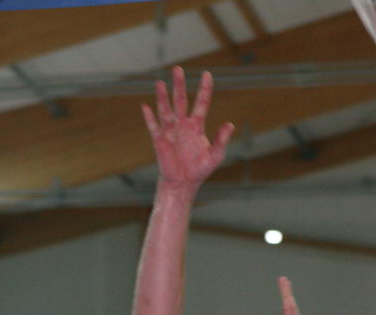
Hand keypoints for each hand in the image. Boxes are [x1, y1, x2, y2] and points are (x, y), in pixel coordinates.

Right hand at [142, 66, 233, 188]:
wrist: (183, 184)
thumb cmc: (199, 171)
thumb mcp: (216, 156)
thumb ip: (222, 140)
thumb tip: (230, 125)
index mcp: (197, 126)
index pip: (202, 103)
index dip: (205, 89)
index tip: (207, 74)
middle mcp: (183, 125)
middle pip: (181, 100)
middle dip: (179, 85)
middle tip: (178, 68)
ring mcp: (171, 131)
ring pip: (166, 110)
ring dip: (163, 97)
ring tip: (160, 82)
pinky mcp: (160, 141)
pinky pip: (154, 127)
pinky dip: (150, 118)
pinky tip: (145, 106)